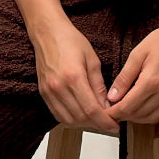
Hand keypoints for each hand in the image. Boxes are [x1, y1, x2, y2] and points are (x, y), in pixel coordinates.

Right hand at [31, 17, 120, 134]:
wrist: (47, 33)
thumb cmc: (70, 41)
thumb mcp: (92, 60)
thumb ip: (99, 85)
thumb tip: (107, 106)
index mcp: (73, 77)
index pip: (91, 110)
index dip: (105, 122)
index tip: (115, 126)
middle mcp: (58, 87)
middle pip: (80, 118)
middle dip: (97, 125)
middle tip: (110, 123)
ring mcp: (49, 92)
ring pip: (68, 120)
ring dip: (84, 124)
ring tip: (97, 120)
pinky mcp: (43, 93)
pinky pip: (58, 115)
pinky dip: (71, 119)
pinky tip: (82, 116)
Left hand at [105, 15, 158, 124]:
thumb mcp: (137, 55)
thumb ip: (124, 78)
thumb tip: (112, 97)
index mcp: (151, 81)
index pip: (127, 107)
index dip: (114, 113)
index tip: (106, 113)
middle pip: (139, 116)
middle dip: (124, 116)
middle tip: (114, 111)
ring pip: (152, 119)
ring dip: (138, 119)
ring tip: (128, 111)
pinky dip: (153, 116)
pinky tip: (145, 109)